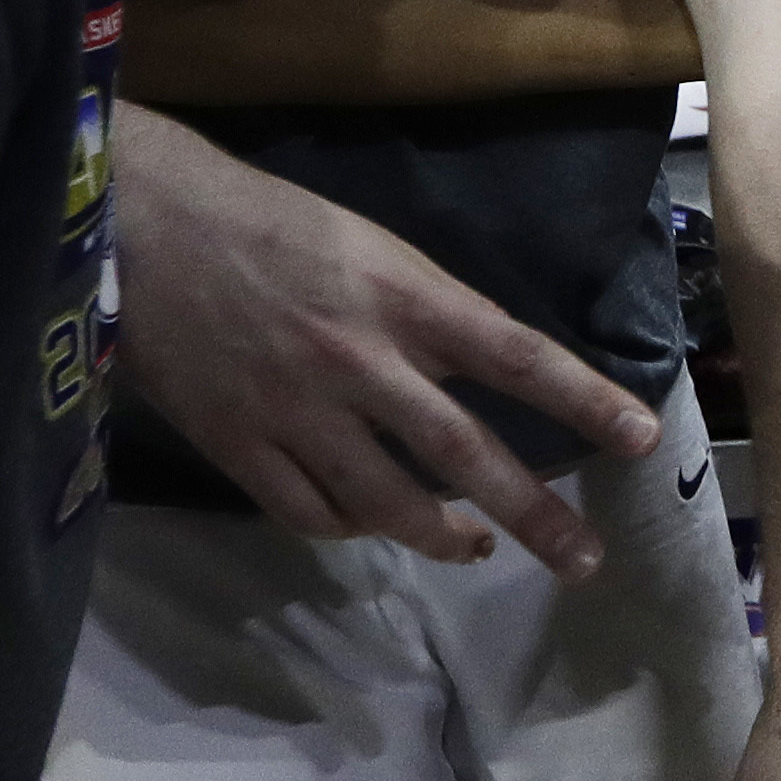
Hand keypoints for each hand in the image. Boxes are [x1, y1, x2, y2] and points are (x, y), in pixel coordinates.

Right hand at [108, 115, 653, 577]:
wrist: (139, 220)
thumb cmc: (261, 219)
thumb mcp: (363, 242)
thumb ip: (424, 309)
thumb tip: (486, 367)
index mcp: (400, 294)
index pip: (515, 355)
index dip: (583, 401)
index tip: (641, 441)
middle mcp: (359, 359)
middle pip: (464, 453)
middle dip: (534, 515)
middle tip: (585, 562)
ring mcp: (296, 410)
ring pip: (387, 504)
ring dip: (443, 538)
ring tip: (477, 551)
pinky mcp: (237, 444)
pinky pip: (308, 513)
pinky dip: (350, 531)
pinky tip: (372, 530)